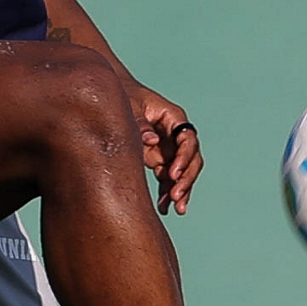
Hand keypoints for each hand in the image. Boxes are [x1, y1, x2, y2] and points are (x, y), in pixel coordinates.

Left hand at [124, 82, 202, 215]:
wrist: (115, 96)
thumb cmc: (125, 97)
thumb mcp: (131, 106)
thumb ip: (140, 123)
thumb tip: (151, 140)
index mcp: (173, 117)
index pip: (188, 140)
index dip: (183, 158)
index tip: (173, 174)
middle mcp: (176, 134)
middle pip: (191, 159)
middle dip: (186, 179)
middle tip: (176, 197)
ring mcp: (169, 148)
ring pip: (182, 173)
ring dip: (180, 191)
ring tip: (175, 209)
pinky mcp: (160, 159)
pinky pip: (168, 178)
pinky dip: (166, 192)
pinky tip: (163, 208)